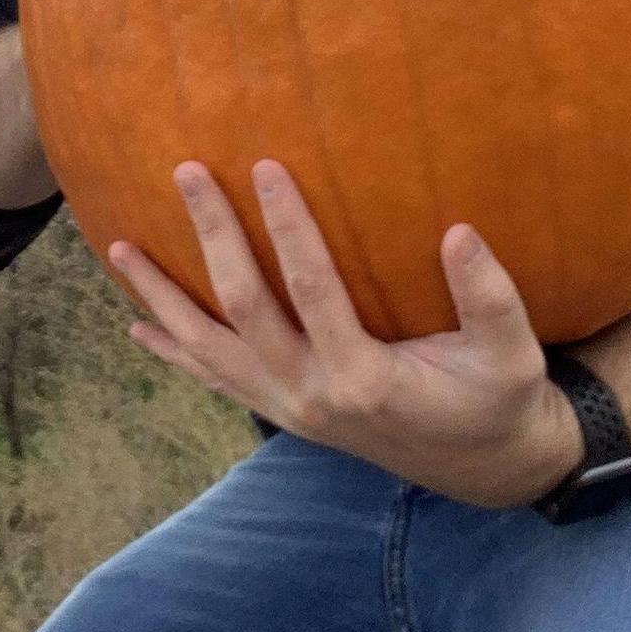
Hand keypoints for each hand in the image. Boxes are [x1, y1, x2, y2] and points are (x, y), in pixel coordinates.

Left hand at [112, 161, 580, 507]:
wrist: (484, 468)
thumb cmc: (497, 398)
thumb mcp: (512, 355)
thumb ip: (490, 297)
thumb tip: (460, 231)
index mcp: (364, 378)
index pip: (312, 288)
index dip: (287, 225)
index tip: (264, 163)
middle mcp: (312, 396)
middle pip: (243, 308)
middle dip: (213, 235)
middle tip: (186, 171)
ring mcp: (289, 409)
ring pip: (209, 349)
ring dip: (162, 298)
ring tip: (118, 248)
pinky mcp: (282, 412)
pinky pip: (216, 380)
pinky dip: (175, 352)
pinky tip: (137, 329)